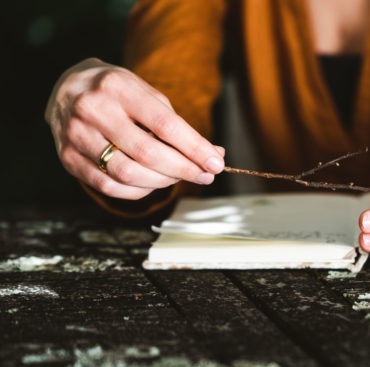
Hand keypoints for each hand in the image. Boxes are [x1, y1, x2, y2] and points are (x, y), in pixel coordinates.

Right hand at [45, 58, 224, 199]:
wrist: (67, 89)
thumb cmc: (118, 94)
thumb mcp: (147, 94)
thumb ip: (178, 125)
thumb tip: (214, 155)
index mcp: (117, 87)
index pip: (164, 124)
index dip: (194, 148)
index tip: (216, 163)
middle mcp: (92, 109)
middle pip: (147, 153)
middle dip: (183, 169)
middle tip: (205, 176)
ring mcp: (76, 135)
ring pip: (128, 174)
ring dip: (162, 182)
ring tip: (179, 177)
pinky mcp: (67, 158)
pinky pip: (109, 187)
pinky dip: (138, 190)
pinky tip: (153, 183)